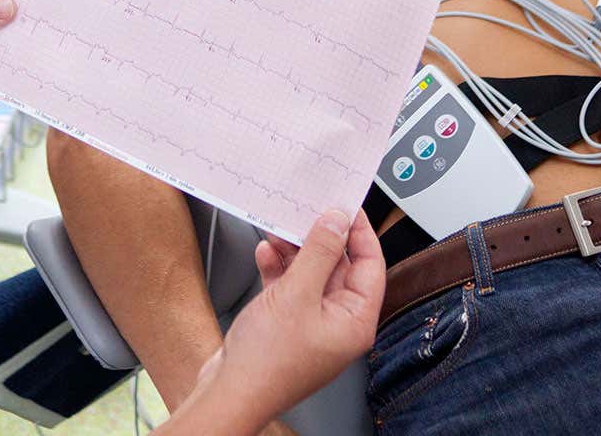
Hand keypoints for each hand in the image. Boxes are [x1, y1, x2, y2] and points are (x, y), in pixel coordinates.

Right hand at [193, 209, 385, 429]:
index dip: (360, 233)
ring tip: (278, 232)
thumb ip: (319, 253)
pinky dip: (278, 268)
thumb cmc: (266, 363)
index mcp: (355, 321)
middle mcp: (338, 323)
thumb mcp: (296, 295)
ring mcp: (312, 323)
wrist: (230, 392)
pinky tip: (265, 255)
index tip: (346, 206)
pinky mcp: (287, 323)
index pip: (370, 265)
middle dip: (319, 239)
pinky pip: (290, 286)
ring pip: (311, 274)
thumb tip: (337, 221)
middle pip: (339, 267)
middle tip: (305, 212)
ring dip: (294, 251)